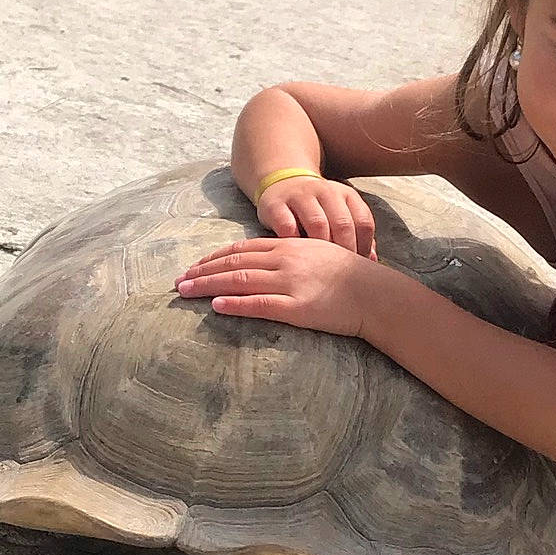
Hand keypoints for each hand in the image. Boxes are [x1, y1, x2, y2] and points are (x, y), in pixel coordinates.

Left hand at [176, 237, 382, 335]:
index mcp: (289, 246)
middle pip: (234, 263)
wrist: (376, 293)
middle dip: (203, 271)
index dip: (214, 257)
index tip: (195, 266)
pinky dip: (234, 304)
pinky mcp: (297, 308)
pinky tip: (215, 306)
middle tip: (179, 282)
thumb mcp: (318, 253)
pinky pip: (259, 305)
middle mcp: (285, 260)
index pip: (242, 249)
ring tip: (186, 292)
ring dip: (208, 286)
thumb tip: (265, 262)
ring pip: (240, 281)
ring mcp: (290, 283)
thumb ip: (290, 255)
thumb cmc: (349, 276)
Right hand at [256, 174, 375, 255]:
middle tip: (340, 271)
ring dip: (321, 248)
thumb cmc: (317, 207)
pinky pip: (287, 226)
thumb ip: (357, 234)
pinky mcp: (276, 205)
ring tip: (321, 266)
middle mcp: (325, 191)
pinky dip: (294, 242)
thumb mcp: (340, 213)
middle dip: (345, 250)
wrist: (283, 181)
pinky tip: (296, 255)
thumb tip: (371, 260)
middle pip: (342, 224)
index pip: (363, 221)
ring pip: (317, 223)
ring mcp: (300, 196)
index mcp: (346, 194)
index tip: (358, 264)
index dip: (364, 247)